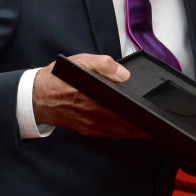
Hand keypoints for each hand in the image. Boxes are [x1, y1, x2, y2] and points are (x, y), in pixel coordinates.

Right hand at [33, 54, 147, 138]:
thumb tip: (124, 74)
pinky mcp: (87, 129)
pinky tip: (133, 130)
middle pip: (124, 123)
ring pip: (118, 131)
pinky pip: (109, 134)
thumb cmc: (59, 78)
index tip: (154, 114)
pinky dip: (123, 134)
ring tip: (152, 129)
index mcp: (92, 96)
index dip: (139, 113)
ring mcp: (89, 124)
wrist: (37, 96)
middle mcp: (92, 113)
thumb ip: (103, 65)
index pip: (122, 108)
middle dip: (143, 125)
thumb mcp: (81, 61)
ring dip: (136, 132)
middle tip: (159, 124)